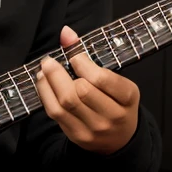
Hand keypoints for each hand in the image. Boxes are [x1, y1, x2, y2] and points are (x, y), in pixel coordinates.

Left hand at [36, 25, 139, 154]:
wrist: (119, 139)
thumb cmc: (116, 102)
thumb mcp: (114, 79)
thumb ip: (90, 55)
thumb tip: (65, 32)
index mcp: (127, 97)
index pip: (102, 79)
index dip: (83, 65)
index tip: (74, 57)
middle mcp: (113, 115)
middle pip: (80, 92)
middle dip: (60, 73)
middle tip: (50, 61)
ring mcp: (95, 128)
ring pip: (65, 103)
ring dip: (49, 82)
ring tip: (45, 70)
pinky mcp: (77, 135)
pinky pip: (56, 114)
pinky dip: (45, 94)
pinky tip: (44, 82)